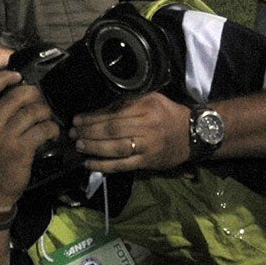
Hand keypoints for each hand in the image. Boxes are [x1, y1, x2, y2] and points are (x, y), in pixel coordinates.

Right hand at [0, 70, 60, 213]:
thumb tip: (16, 94)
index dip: (3, 77)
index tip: (17, 76)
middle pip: (15, 97)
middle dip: (33, 94)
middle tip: (39, 100)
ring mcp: (4, 138)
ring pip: (32, 112)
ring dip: (45, 112)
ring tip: (46, 119)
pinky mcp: (21, 150)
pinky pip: (42, 129)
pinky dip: (51, 129)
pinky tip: (52, 133)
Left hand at [71, 93, 192, 172]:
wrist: (192, 134)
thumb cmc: (169, 113)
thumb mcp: (152, 98)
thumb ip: (129, 101)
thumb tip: (102, 109)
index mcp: (146, 107)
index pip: (114, 113)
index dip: (93, 117)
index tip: (77, 119)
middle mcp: (146, 126)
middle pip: (111, 130)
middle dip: (89, 132)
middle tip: (72, 133)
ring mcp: (146, 146)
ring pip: (115, 148)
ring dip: (93, 147)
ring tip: (78, 146)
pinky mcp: (146, 162)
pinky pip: (122, 165)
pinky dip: (103, 165)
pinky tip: (89, 164)